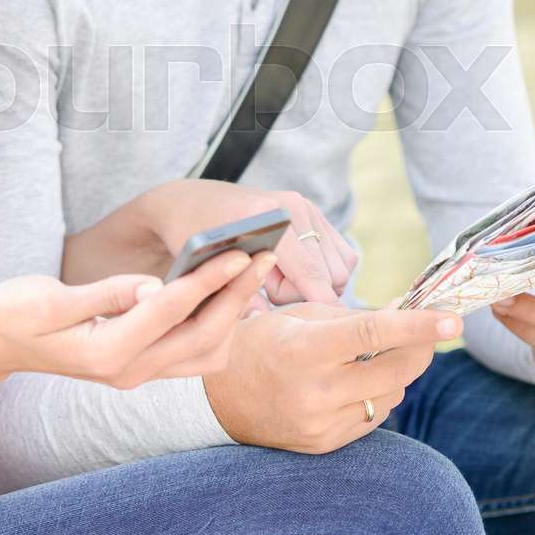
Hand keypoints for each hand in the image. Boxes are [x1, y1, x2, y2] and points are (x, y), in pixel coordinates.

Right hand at [0, 248, 277, 391]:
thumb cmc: (15, 313)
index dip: (208, 281)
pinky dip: (219, 325)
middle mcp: (129, 372)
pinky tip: (229, 292)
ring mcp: (138, 374)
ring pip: (206, 351)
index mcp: (106, 354)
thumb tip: (153, 285)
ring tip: (252, 269)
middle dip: (237, 295)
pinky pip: (195, 353)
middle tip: (263, 255)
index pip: (170, 312)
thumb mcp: (49, 300)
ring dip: (234, 312)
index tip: (241, 253)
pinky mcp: (143, 367)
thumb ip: (104, 294)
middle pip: (202, 336)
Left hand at [138, 180, 356, 304]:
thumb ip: (240, 297)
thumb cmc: (193, 240)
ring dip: (318, 285)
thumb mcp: (208, 270)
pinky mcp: (314, 210)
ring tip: (279, 281)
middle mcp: (293, 206)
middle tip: (270, 293)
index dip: (319, 307)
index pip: (310, 274)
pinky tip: (294, 274)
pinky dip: (327, 272)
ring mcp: (307, 206)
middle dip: (306, 295)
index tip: (318, 333)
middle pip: (330, 275)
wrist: (191, 202)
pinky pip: (343, 255)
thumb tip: (266, 323)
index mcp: (266, 216)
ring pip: (342, 267)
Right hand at [203, 301, 461, 454]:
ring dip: (392, 373)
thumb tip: (403, 315)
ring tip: (365, 359)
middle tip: (429, 330)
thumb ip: (351, 317)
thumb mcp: (297, 317)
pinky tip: (351, 384)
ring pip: (390, 395)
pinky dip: (374, 395)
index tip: (453, 320)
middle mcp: (315, 392)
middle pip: (396, 370)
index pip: (373, 334)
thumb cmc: (260, 343)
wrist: (218, 399)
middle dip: (420, 348)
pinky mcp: (326, 444)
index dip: (418, 326)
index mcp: (305, 350)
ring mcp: (321, 424)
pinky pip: (373, 417)